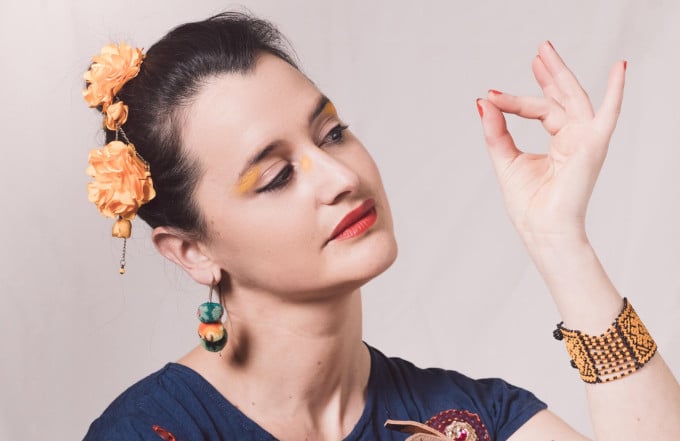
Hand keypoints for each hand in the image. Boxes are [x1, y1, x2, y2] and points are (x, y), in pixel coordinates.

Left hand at [477, 41, 625, 245]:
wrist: (542, 229)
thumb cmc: (528, 204)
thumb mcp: (505, 159)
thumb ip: (497, 130)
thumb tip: (483, 102)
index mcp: (559, 143)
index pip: (540, 109)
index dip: (515, 101)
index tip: (491, 94)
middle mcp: (574, 138)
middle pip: (562, 96)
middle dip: (550, 73)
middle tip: (538, 51)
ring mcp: (585, 140)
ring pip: (570, 99)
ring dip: (559, 74)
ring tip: (544, 52)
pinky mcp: (593, 145)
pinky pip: (609, 114)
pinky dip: (615, 91)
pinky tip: (620, 68)